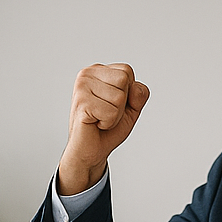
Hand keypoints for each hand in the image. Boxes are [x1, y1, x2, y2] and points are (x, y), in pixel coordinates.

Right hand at [56, 63, 149, 195]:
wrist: (90, 150)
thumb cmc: (107, 129)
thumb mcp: (131, 108)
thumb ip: (139, 94)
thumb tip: (135, 88)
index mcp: (97, 71)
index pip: (127, 71)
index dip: (128, 93)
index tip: (112, 104)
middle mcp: (87, 74)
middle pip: (124, 81)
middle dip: (122, 104)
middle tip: (106, 113)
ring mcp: (81, 87)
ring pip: (119, 97)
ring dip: (115, 115)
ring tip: (100, 119)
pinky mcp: (81, 103)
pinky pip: (111, 112)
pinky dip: (108, 123)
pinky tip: (95, 124)